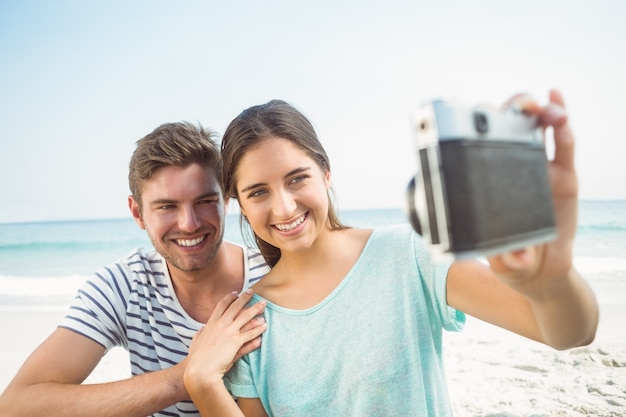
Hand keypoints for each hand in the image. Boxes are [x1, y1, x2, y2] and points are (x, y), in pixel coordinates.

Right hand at [183, 289, 266, 391]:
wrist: (199, 371)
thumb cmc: (196, 360)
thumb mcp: (195, 344)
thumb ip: (199, 335)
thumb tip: (201, 330)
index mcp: (210, 324)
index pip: (221, 306)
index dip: (229, 298)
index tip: (235, 293)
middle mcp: (220, 325)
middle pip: (235, 307)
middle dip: (244, 298)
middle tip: (252, 292)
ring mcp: (228, 333)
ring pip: (245, 317)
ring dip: (255, 310)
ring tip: (264, 305)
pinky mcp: (235, 342)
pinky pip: (250, 334)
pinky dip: (258, 329)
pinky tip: (264, 326)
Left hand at [488, 90, 577, 291]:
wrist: (539, 270)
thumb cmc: (511, 259)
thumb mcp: (503, 260)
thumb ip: (507, 258)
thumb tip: (515, 258)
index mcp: (491, 183)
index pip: (481, 146)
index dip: (480, 125)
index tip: (480, 116)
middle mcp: (513, 170)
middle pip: (512, 126)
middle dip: (515, 108)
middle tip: (521, 108)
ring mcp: (540, 170)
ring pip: (540, 129)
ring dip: (544, 111)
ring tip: (550, 109)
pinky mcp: (564, 177)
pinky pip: (565, 147)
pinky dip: (564, 126)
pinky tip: (562, 109)